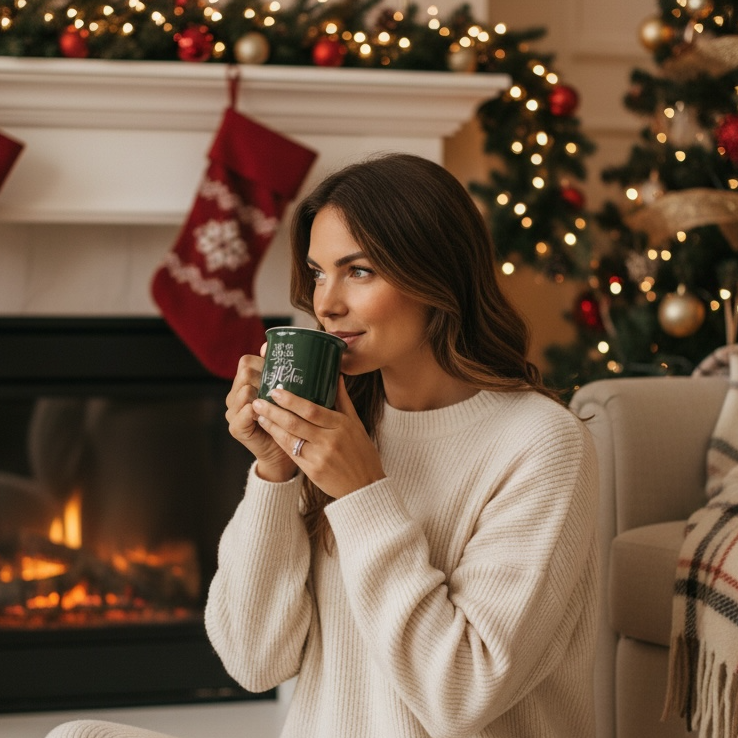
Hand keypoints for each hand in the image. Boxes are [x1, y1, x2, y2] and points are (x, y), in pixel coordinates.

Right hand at [225, 350, 297, 481]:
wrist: (285, 453)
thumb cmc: (292, 420)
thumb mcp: (293, 396)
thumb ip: (293, 376)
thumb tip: (300, 356)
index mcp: (248, 383)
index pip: (247, 362)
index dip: (262, 361)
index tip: (282, 367)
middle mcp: (237, 394)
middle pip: (244, 372)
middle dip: (264, 375)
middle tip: (282, 383)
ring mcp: (234, 411)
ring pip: (243, 390)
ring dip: (261, 391)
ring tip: (276, 397)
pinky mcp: (236, 427)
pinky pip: (241, 414)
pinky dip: (253, 411)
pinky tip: (263, 411)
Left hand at [251, 376, 385, 498]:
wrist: (365, 486)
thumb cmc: (362, 452)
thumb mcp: (356, 424)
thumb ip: (343, 401)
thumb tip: (335, 376)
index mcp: (342, 425)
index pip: (312, 409)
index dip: (291, 400)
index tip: (275, 391)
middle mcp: (330, 440)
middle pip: (296, 423)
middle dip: (274, 411)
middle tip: (258, 401)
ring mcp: (320, 457)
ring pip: (290, 438)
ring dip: (272, 426)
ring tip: (259, 415)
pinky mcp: (313, 471)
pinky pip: (292, 453)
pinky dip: (280, 440)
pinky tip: (271, 431)